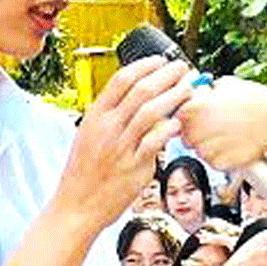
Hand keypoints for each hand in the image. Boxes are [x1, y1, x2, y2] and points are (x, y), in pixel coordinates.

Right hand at [60, 56, 197, 232]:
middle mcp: (106, 128)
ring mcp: (120, 147)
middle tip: (183, 68)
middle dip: (166, 75)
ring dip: (174, 96)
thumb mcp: (89, 136)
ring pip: (150, 112)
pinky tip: (179, 123)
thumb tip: (135, 98)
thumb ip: (111, 117)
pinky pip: (154, 142)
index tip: (161, 60)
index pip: (120, 80)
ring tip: (189, 89)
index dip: (144, 66)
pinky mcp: (133, 167)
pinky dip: (168, 129)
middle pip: (141, 90)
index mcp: (95, 116)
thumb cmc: (85, 172)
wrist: (77, 205)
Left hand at [179, 76, 266, 172]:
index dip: (185, 115)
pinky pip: (212, 161)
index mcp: (197, 108)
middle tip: (212, 126)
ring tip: (226, 135)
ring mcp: (209, 148)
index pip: (176, 114)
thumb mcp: (229, 84)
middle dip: (194, 131)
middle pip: (184, 135)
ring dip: (206, 145)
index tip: (192, 114)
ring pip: (198, 150)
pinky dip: (218, 156)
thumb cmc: (259, 102)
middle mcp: (199, 129)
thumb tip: (200, 91)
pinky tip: (232, 145)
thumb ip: (208, 91)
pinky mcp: (221, 163)